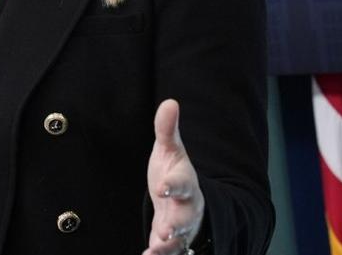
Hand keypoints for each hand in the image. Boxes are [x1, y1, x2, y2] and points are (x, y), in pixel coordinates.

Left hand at [144, 100, 203, 254]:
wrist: (183, 200)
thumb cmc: (174, 173)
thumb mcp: (170, 150)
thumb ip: (167, 129)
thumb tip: (169, 102)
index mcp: (185, 183)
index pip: (183, 183)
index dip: (174, 185)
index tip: (163, 187)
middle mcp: (185, 208)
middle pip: (185, 218)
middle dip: (177, 224)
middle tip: (167, 230)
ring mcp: (179, 228)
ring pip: (178, 240)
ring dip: (167, 245)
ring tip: (156, 249)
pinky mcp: (170, 242)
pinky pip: (168, 252)